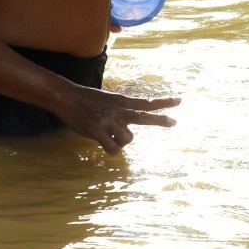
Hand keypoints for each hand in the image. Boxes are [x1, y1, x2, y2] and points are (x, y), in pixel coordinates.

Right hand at [61, 85, 180, 153]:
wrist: (68, 98)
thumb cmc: (87, 101)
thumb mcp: (109, 100)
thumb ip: (121, 111)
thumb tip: (128, 127)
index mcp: (123, 102)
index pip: (147, 102)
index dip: (163, 102)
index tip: (179, 101)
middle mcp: (119, 111)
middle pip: (144, 117)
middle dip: (160, 120)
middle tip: (174, 122)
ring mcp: (109, 121)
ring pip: (127, 139)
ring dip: (121, 142)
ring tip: (109, 137)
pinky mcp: (98, 131)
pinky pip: (112, 148)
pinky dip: (111, 151)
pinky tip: (105, 146)